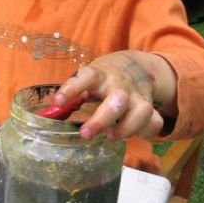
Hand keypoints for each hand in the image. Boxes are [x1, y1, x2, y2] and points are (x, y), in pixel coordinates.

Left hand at [53, 51, 176, 140]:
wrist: (136, 66)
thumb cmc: (103, 79)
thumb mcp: (88, 81)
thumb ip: (72, 96)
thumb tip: (49, 114)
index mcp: (100, 75)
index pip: (86, 76)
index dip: (72, 89)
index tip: (57, 102)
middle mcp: (120, 84)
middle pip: (118, 99)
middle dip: (102, 119)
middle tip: (85, 134)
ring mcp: (138, 96)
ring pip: (142, 111)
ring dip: (126, 128)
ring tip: (111, 136)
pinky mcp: (150, 107)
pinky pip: (154, 121)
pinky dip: (145, 131)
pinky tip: (133, 134)